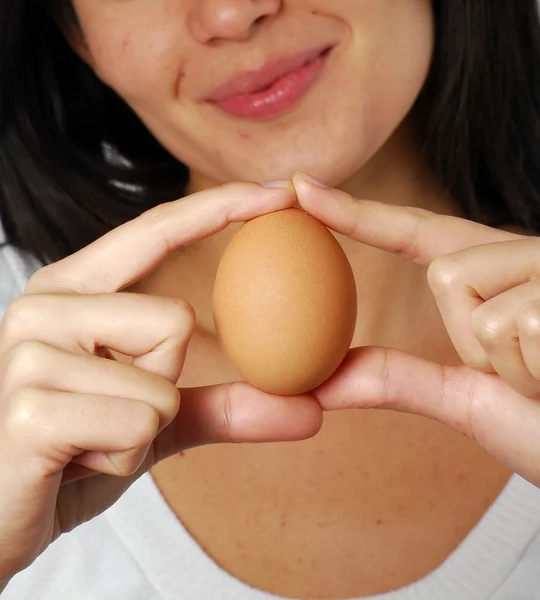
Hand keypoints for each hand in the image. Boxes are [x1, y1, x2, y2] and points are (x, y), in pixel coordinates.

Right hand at [0, 182, 321, 581]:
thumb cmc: (75, 454)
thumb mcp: (156, 421)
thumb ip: (230, 406)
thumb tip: (313, 410)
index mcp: (74, 290)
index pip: (156, 229)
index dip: (221, 206)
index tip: (280, 189)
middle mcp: (45, 304)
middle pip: (176, 320)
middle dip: (164, 384)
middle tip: (110, 412)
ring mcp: (30, 351)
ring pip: (162, 382)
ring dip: (145, 431)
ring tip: (90, 440)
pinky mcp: (31, 406)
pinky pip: (140, 425)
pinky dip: (125, 459)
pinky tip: (74, 463)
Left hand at [294, 173, 539, 486]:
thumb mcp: (471, 401)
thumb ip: (399, 381)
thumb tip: (322, 382)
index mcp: (499, 277)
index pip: (417, 235)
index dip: (357, 213)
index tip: (301, 189)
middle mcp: (530, 256)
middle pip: (447, 272)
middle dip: (476, 342)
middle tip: (532, 370)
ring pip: (476, 298)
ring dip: (509, 361)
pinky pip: (512, 322)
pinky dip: (532, 369)